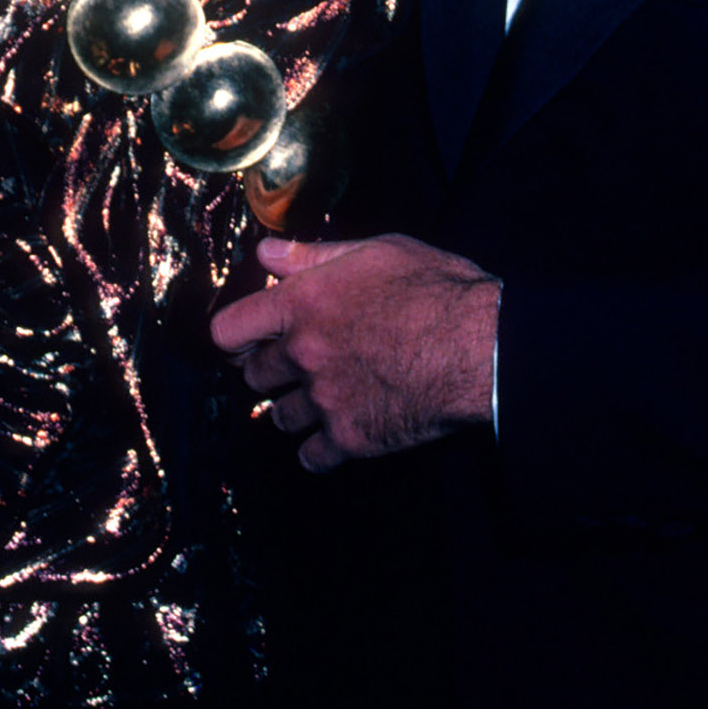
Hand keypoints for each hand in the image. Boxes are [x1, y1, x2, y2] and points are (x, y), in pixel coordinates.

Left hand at [209, 233, 497, 473]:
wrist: (480, 346)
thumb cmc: (436, 291)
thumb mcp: (376, 251)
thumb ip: (312, 255)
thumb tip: (266, 251)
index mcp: (301, 303)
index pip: (228, 331)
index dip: (235, 337)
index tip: (247, 341)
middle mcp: (302, 353)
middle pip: (253, 377)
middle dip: (271, 372)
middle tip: (297, 367)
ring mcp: (323, 400)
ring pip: (280, 418)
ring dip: (295, 410)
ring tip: (323, 398)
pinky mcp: (350, 438)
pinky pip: (311, 457)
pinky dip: (320, 450)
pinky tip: (338, 435)